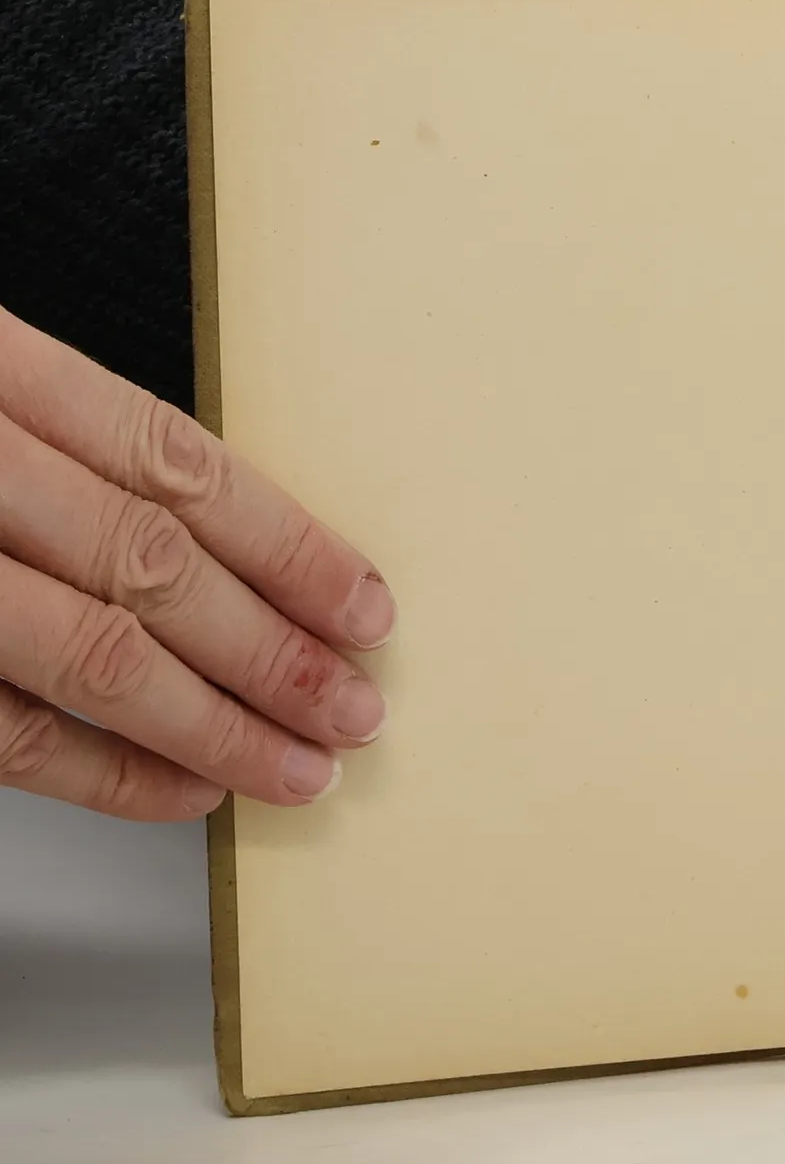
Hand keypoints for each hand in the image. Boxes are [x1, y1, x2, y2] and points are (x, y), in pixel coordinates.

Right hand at [0, 307, 393, 820]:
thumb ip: (70, 439)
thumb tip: (222, 531)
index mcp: (1, 375)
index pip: (180, 467)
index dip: (291, 546)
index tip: (368, 607)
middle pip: (158, 568)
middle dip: (277, 650)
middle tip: (358, 707)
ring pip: (101, 658)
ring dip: (221, 725)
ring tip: (304, 766)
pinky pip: (14, 734)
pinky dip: (108, 774)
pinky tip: (188, 789)